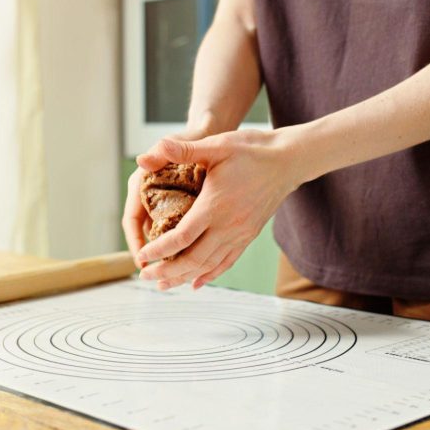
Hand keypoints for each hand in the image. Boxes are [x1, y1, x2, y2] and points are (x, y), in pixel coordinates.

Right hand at [122, 127, 212, 267]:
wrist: (208, 133)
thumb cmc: (192, 138)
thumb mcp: (178, 144)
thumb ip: (162, 152)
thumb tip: (141, 159)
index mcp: (142, 185)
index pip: (131, 221)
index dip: (135, 242)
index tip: (142, 260)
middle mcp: (150, 197)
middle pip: (146, 234)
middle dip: (151, 255)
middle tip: (158, 275)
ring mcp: (164, 203)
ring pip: (162, 235)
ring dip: (168, 255)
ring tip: (177, 274)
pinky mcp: (180, 207)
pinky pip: (177, 232)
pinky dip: (183, 247)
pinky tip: (195, 260)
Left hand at [136, 128, 303, 289]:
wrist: (288, 160)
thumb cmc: (251, 150)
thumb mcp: (216, 145)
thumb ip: (181, 150)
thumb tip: (144, 156)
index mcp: (215, 206)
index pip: (181, 237)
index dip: (158, 250)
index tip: (141, 256)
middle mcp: (228, 226)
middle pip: (193, 259)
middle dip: (166, 270)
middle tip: (144, 276)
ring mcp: (240, 234)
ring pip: (209, 265)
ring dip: (184, 277)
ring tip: (163, 284)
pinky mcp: (249, 236)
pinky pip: (227, 262)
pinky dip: (209, 274)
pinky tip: (196, 282)